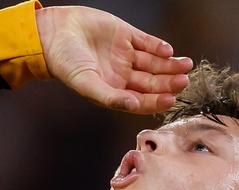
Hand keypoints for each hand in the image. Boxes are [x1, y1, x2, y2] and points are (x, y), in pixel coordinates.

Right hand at [36, 6, 192, 114]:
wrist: (52, 33)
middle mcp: (123, 75)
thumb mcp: (87, 84)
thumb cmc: (65, 63)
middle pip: (153, 82)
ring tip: (185, 64)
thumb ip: (111, 97)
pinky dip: (158, 46)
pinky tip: (168, 51)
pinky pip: (147, 42)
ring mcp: (126, 55)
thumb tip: (134, 106)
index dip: (158, 101)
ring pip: (154, 63)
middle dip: (169, 82)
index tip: (171, 99)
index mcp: (115, 91)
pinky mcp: (126, 35)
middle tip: (184, 81)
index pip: (143, 100)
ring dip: (170, 65)